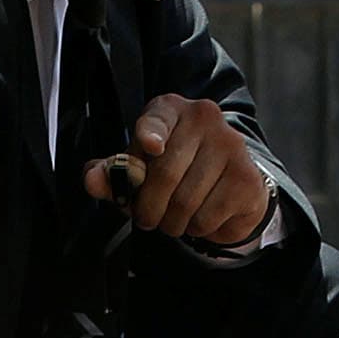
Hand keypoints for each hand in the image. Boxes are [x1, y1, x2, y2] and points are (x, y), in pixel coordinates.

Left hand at [80, 95, 269, 244]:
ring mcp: (231, 145)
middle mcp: (204, 118)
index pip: (157, 118)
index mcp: (170, 109)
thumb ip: (112, 173)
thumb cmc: (174, 171)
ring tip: (174, 218)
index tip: (151, 146)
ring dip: (171, 223)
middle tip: (147, 218)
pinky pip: (207, 217)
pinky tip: (201, 217)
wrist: (227, 184)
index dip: (151, 133)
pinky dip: (197, 228)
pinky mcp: (246, 177)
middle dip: (148, 208)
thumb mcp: (138, 169)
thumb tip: (92, 180)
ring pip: (185, 202)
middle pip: (165, 174)